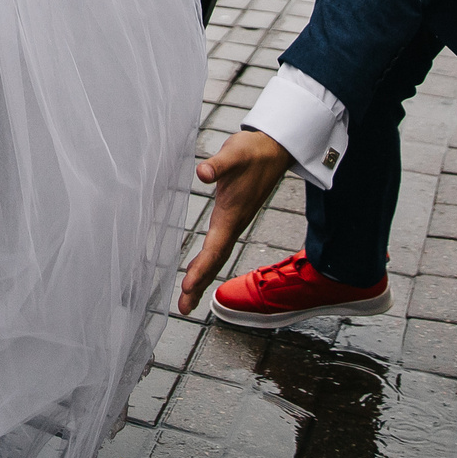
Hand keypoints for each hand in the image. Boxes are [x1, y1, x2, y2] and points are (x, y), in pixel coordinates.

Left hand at [177, 130, 290, 314]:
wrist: (273, 149)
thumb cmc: (252, 152)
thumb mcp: (234, 155)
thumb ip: (218, 165)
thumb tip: (202, 173)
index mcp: (231, 215)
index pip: (214, 248)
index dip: (201, 269)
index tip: (187, 287)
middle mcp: (233, 224)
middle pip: (215, 261)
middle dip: (199, 285)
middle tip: (183, 308)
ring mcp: (234, 222)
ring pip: (217, 257)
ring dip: (201, 278)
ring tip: (187, 299)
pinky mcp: (232, 217)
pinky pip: (217, 247)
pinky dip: (206, 263)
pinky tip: (197, 272)